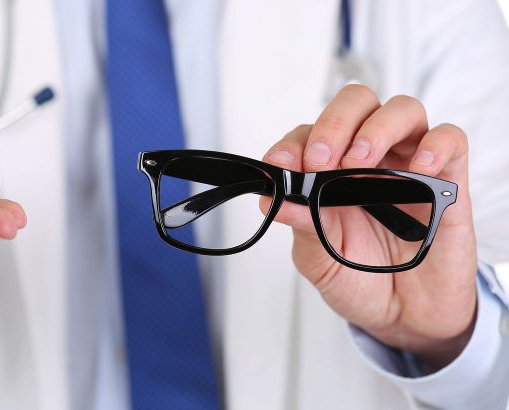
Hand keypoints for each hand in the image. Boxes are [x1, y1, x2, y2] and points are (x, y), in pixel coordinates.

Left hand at [262, 85, 476, 369]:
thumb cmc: (360, 279)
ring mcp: (409, 165)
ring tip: (360, 162)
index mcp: (330, 172)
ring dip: (376, 128)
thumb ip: (302, 225)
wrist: (405, 317)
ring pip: (402, 110)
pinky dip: (435, 144)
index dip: (293, 143)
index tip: (283, 165)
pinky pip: (450, 139)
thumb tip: (273, 200)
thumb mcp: (319, 259)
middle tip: (321, 160)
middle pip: (356, 103)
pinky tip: (419, 167)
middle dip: (333, 123)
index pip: (309, 133)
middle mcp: (369, 159)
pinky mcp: (447, 181)